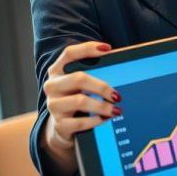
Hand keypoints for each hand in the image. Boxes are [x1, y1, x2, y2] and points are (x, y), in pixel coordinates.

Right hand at [41, 41, 120, 168]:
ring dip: (103, 106)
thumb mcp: (82, 84)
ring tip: (116, 110)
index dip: (87, 49)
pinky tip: (105, 119)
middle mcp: (52, 86)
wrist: (63, 126)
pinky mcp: (59, 124)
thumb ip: (95, 72)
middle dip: (102, 86)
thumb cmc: (78, 97)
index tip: (108, 48)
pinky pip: (80, 122)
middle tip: (118, 95)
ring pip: (80, 101)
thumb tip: (124, 61)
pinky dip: (96, 120)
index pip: (69, 53)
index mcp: (58, 71)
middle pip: (78, 78)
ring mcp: (54, 105)